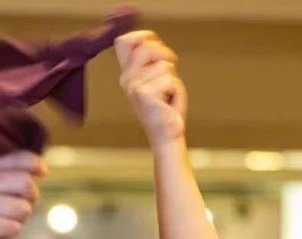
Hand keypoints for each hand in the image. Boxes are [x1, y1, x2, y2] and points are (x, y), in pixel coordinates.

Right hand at [0, 150, 45, 238]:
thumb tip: (35, 170)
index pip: (16, 158)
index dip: (35, 164)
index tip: (43, 171)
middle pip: (25, 183)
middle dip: (31, 197)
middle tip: (24, 205)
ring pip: (23, 208)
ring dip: (20, 219)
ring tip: (5, 220)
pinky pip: (15, 227)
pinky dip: (11, 232)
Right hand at [116, 30, 186, 149]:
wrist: (166, 138)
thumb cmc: (166, 110)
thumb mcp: (158, 79)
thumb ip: (153, 59)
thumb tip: (151, 39)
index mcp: (127, 74)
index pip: (124, 41)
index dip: (144, 37)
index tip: (159, 52)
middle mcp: (126, 78)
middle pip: (148, 46)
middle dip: (166, 58)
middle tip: (169, 82)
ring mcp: (133, 85)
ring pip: (164, 65)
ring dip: (174, 80)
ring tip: (168, 97)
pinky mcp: (144, 94)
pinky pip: (170, 80)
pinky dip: (177, 92)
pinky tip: (169, 105)